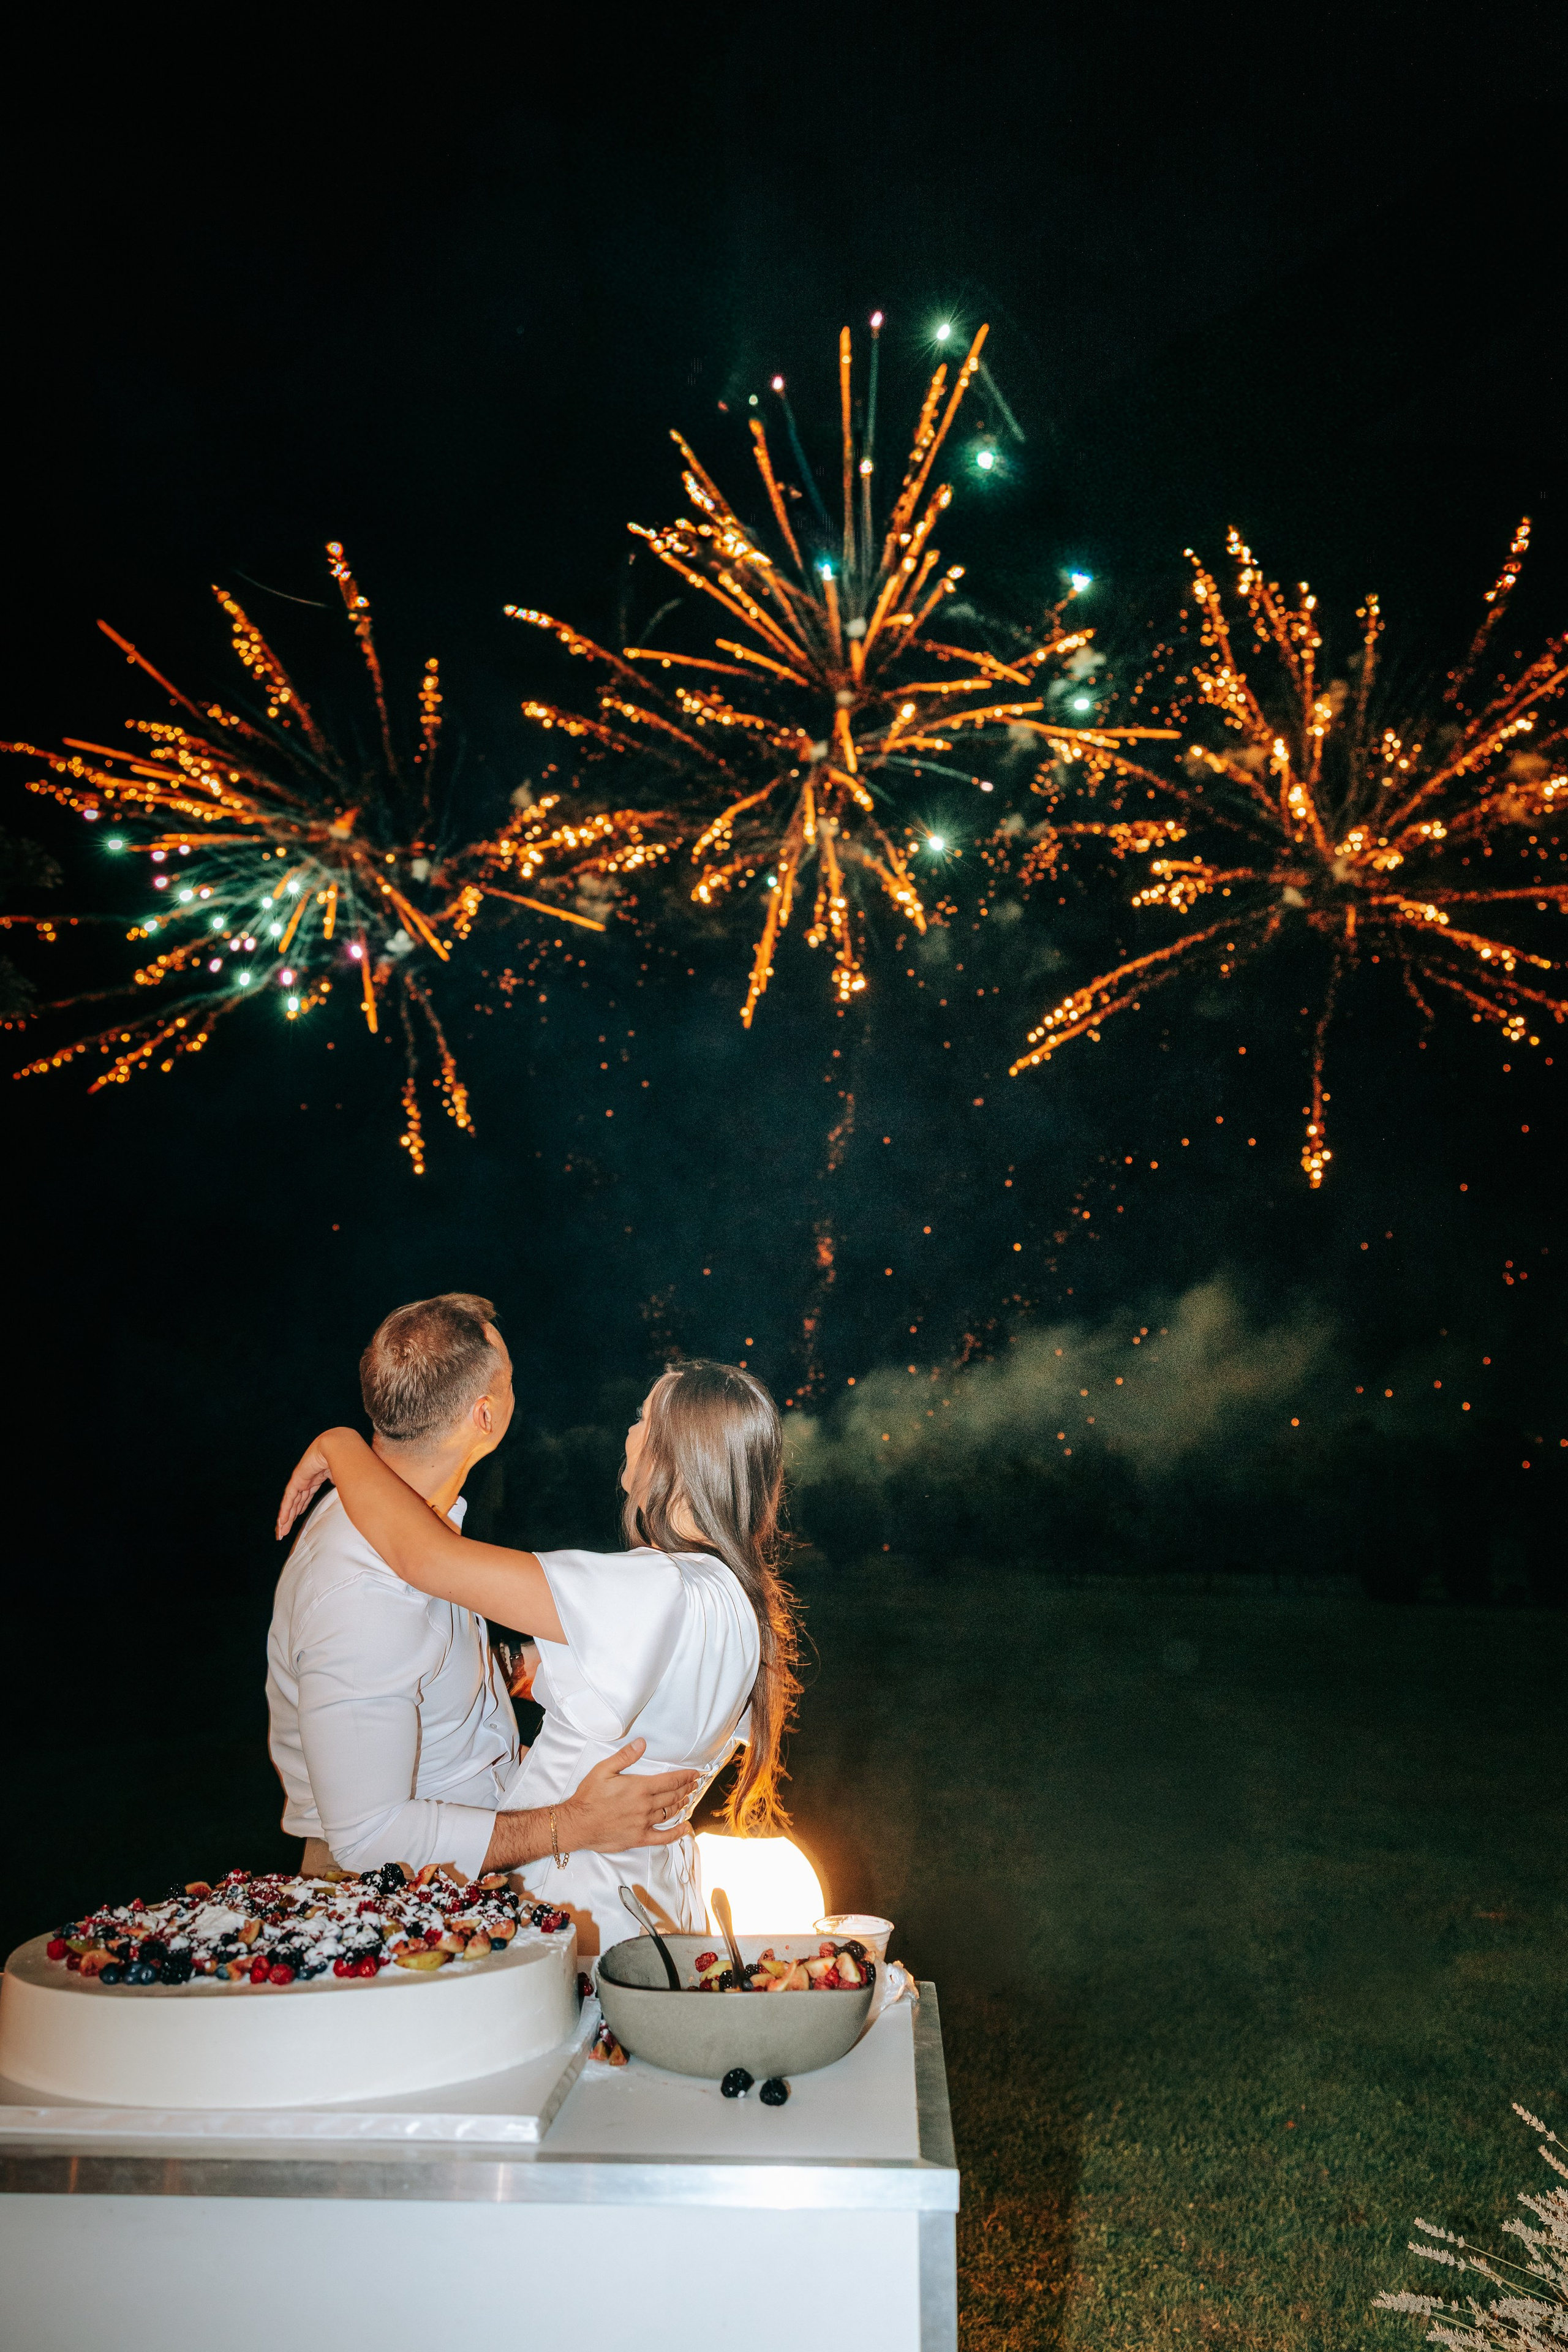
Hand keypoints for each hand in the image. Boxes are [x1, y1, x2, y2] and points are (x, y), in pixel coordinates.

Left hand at [276, 1432, 340, 1539]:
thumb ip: (342, 1488)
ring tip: (281, 1532)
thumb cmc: (347, 1459)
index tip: (299, 1517)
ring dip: (286, 1519)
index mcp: (317, 1477)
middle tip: (285, 1531)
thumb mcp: (343, 1479)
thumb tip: (349, 1498)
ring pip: (291, 1504)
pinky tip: (282, 1522)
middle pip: (296, 1502)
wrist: (339, 1447)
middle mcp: (307, 1479)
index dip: (301, 1507)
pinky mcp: (298, 1480)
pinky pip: (290, 1499)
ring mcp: (301, 1479)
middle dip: (291, 1516)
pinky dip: (286, 1511)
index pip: (305, 1496)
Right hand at [560, 1740, 700, 1852]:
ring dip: (682, 1804)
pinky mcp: (639, 1838)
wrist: (577, 1824)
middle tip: (694, 1784)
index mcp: (639, 1787)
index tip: (696, 1774)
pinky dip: (676, 1833)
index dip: (686, 1777)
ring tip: (688, 1798)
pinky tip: (685, 1829)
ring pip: (670, 1813)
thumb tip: (642, 1743)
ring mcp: (643, 1823)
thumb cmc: (588, 1796)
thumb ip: (624, 1756)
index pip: (670, 1781)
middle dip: (686, 1789)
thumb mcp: (603, 1769)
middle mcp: (645, 1806)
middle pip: (673, 1796)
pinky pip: (663, 1837)